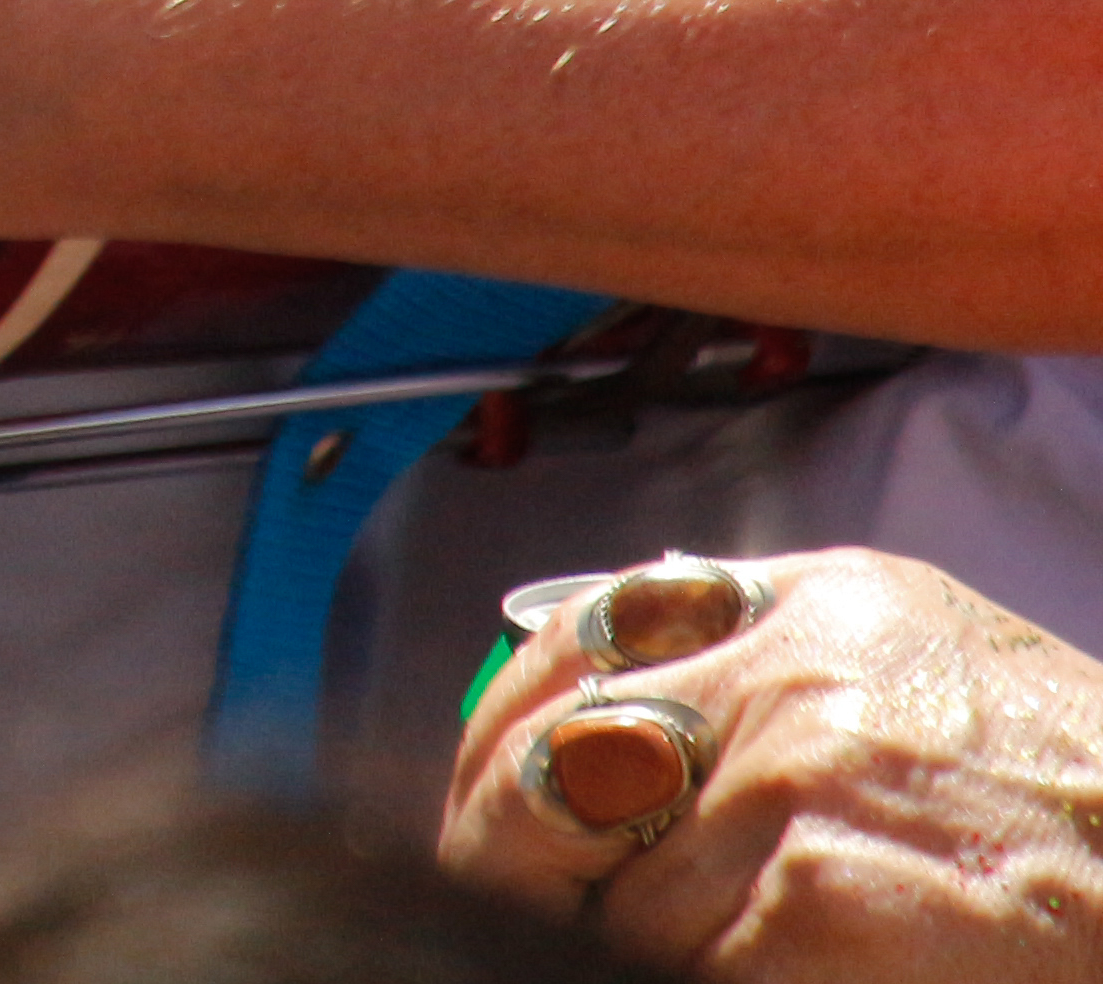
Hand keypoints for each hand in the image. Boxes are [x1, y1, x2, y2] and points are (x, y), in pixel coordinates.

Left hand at [444, 550, 1102, 977]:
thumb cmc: (1083, 815)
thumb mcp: (926, 670)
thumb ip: (768, 660)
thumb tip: (595, 711)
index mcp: (814, 599)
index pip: (577, 644)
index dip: (510, 743)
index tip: (500, 811)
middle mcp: (788, 668)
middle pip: (552, 769)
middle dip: (527, 855)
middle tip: (537, 912)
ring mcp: (796, 780)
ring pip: (615, 892)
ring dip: (643, 942)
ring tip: (755, 942)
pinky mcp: (813, 902)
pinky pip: (683, 963)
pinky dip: (707, 974)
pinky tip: (780, 970)